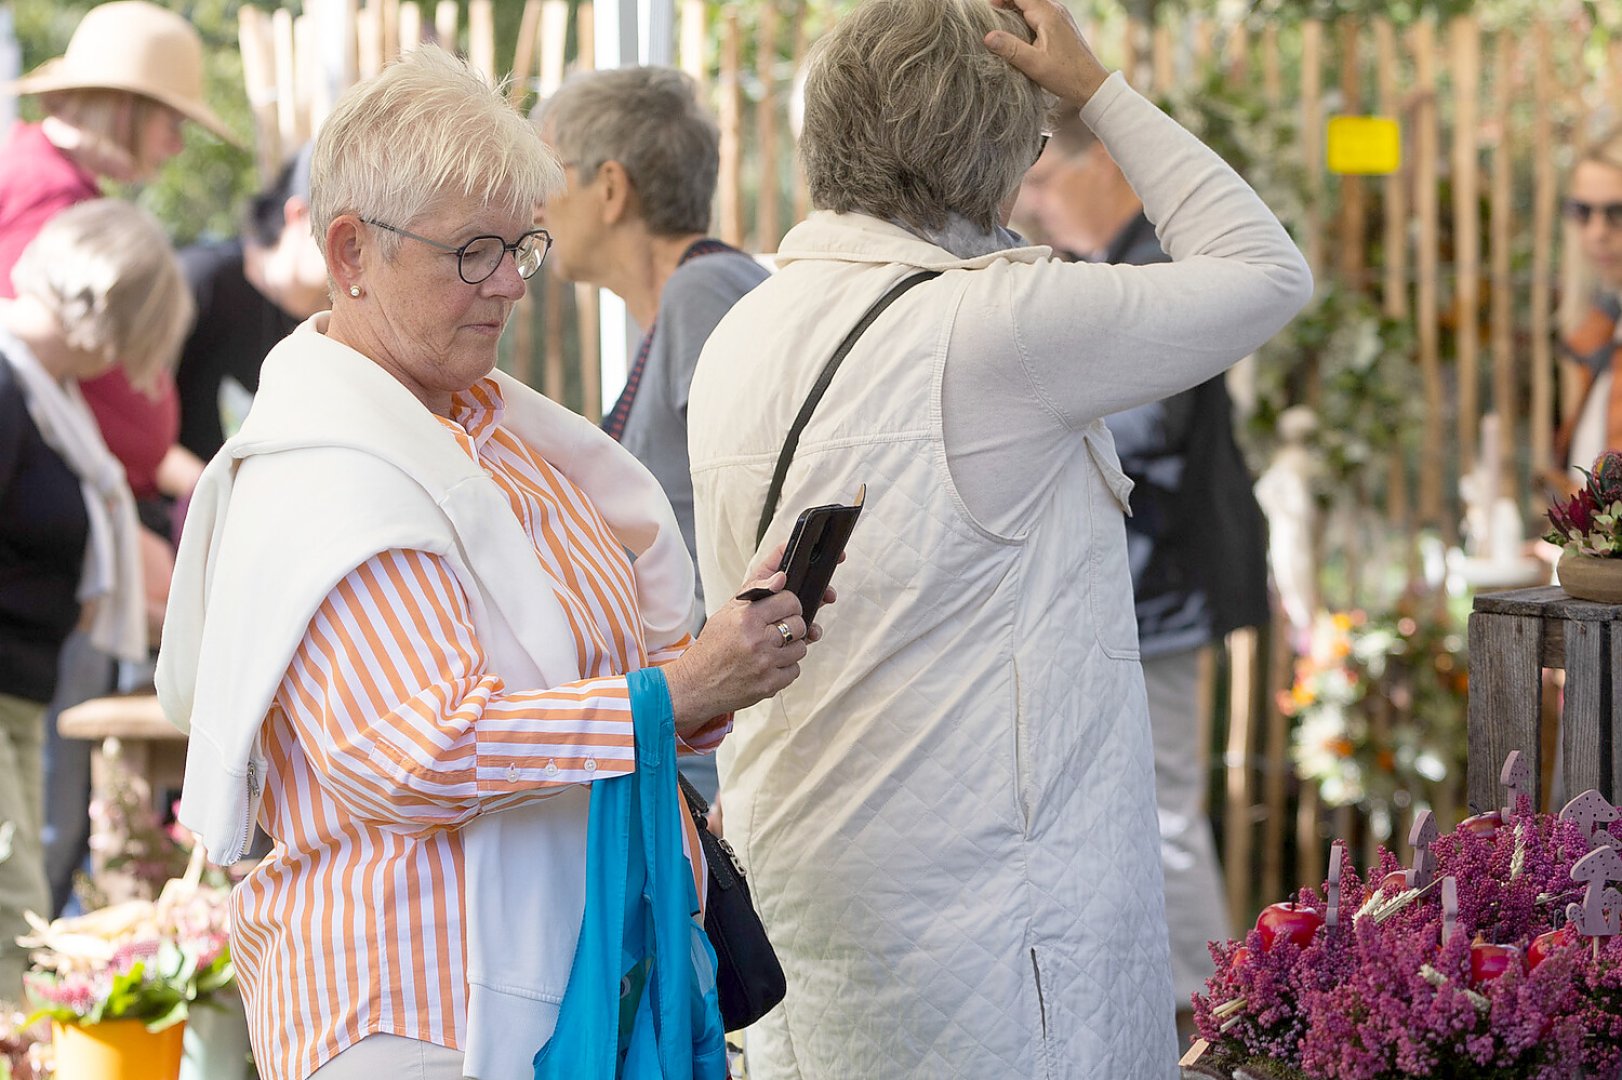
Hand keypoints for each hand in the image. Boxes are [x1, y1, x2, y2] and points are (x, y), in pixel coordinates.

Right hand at [664, 568, 807, 739]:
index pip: (789, 601)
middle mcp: (757, 641)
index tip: (783, 609)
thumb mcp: (726, 612)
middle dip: (791, 626)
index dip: (789, 604)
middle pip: (799, 625)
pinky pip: (794, 671)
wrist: (696, 684)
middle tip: (777, 630)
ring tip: (771, 648)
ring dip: (790, 648)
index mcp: (746, 618)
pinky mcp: (769, 685)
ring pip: (801, 649)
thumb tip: (781, 578)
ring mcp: (765, 664)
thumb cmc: (712, 648)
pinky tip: (769, 665)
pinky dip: (785, 668)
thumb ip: (755, 590)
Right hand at [983, 0, 1110, 112]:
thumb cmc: (1066, 75)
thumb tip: (988, 36)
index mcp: (1047, 14)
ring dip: (1014, 12)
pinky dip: (1024, 20)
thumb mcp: (1034, 64)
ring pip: (1031, 5)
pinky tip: (1017, 36)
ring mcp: (1059, 16)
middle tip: (989, 20)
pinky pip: (1038, 15)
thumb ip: (1011, 49)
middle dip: (1005, 4)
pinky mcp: (1060, 26)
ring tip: (1000, 28)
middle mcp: (1055, 10)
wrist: (1091, 84)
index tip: (987, 10)